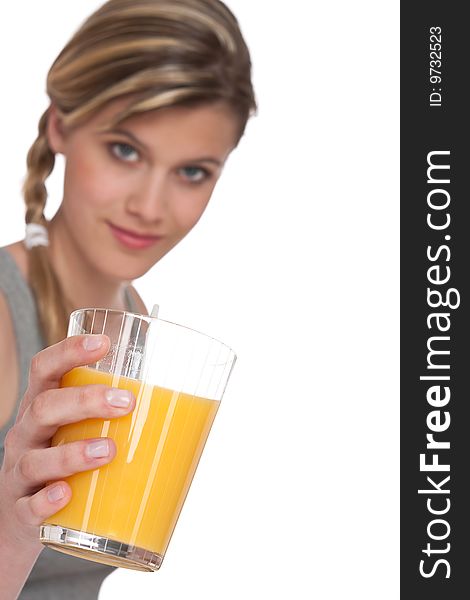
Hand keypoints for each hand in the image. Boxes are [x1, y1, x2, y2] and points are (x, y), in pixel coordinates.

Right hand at [0, 334, 135, 550]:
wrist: (23, 519)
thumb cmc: (66, 464)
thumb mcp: (79, 432)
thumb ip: (116, 416)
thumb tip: (193, 406)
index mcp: (43, 409)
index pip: (44, 369)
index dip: (69, 352)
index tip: (103, 343)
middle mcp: (26, 437)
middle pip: (43, 408)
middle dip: (84, 401)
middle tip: (126, 402)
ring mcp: (19, 476)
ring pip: (36, 460)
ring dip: (73, 454)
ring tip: (109, 450)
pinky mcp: (21, 513)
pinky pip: (28, 508)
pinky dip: (46, 501)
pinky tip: (66, 494)